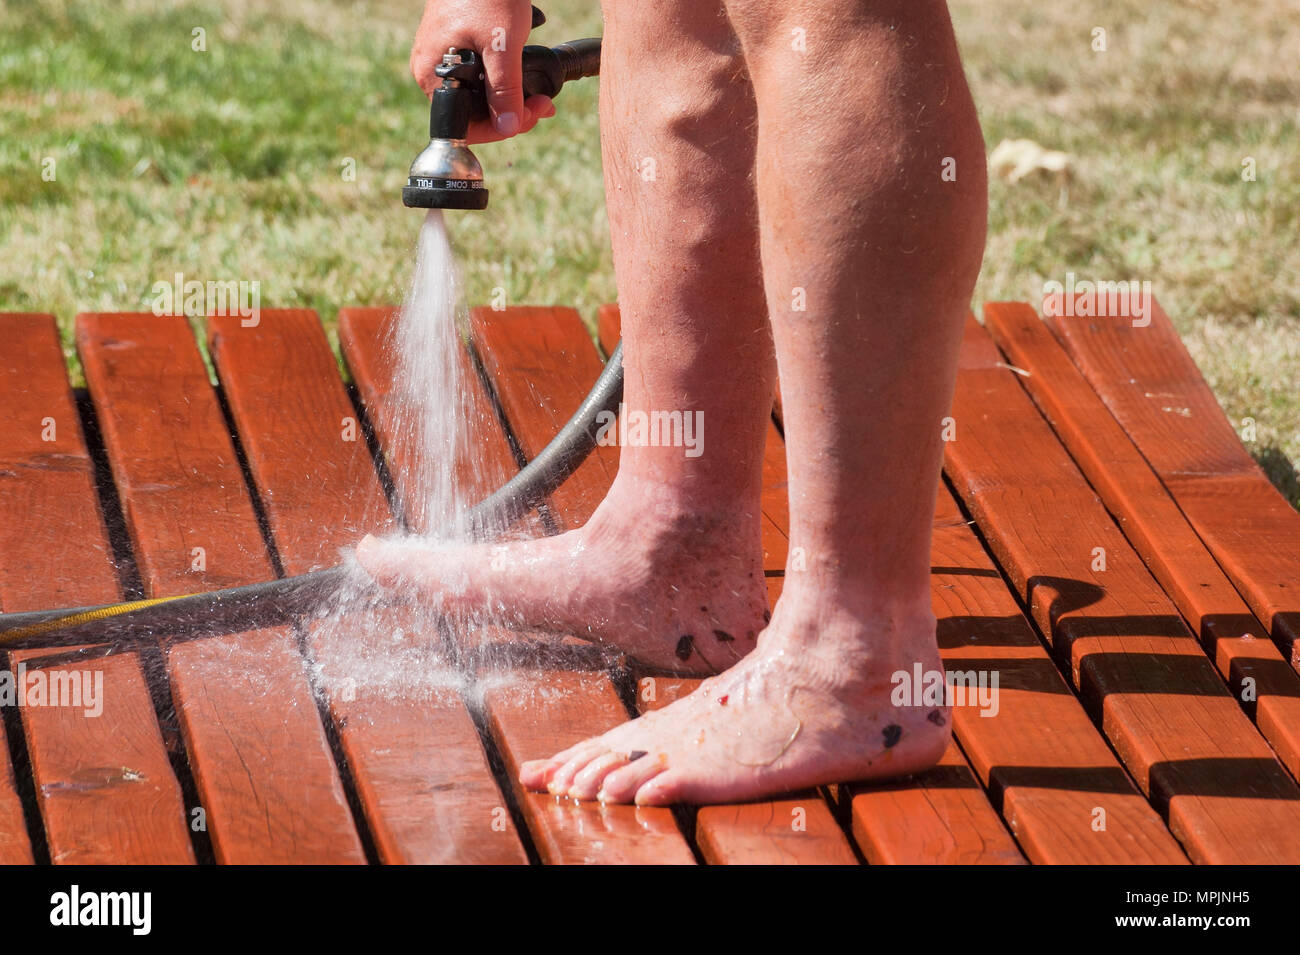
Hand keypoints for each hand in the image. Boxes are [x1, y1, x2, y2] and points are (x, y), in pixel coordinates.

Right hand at [410, 0, 556, 142]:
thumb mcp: (502, 46)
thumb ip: (505, 90)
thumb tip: (509, 127)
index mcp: (432, 75)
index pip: (466, 125)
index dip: (502, 129)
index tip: (532, 115)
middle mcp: (431, 70)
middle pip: (474, 113)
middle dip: (511, 114)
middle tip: (542, 105)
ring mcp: (442, 58)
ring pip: (479, 96)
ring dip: (510, 100)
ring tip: (538, 95)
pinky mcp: (454, 46)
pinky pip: (478, 77)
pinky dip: (503, 81)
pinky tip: (522, 76)